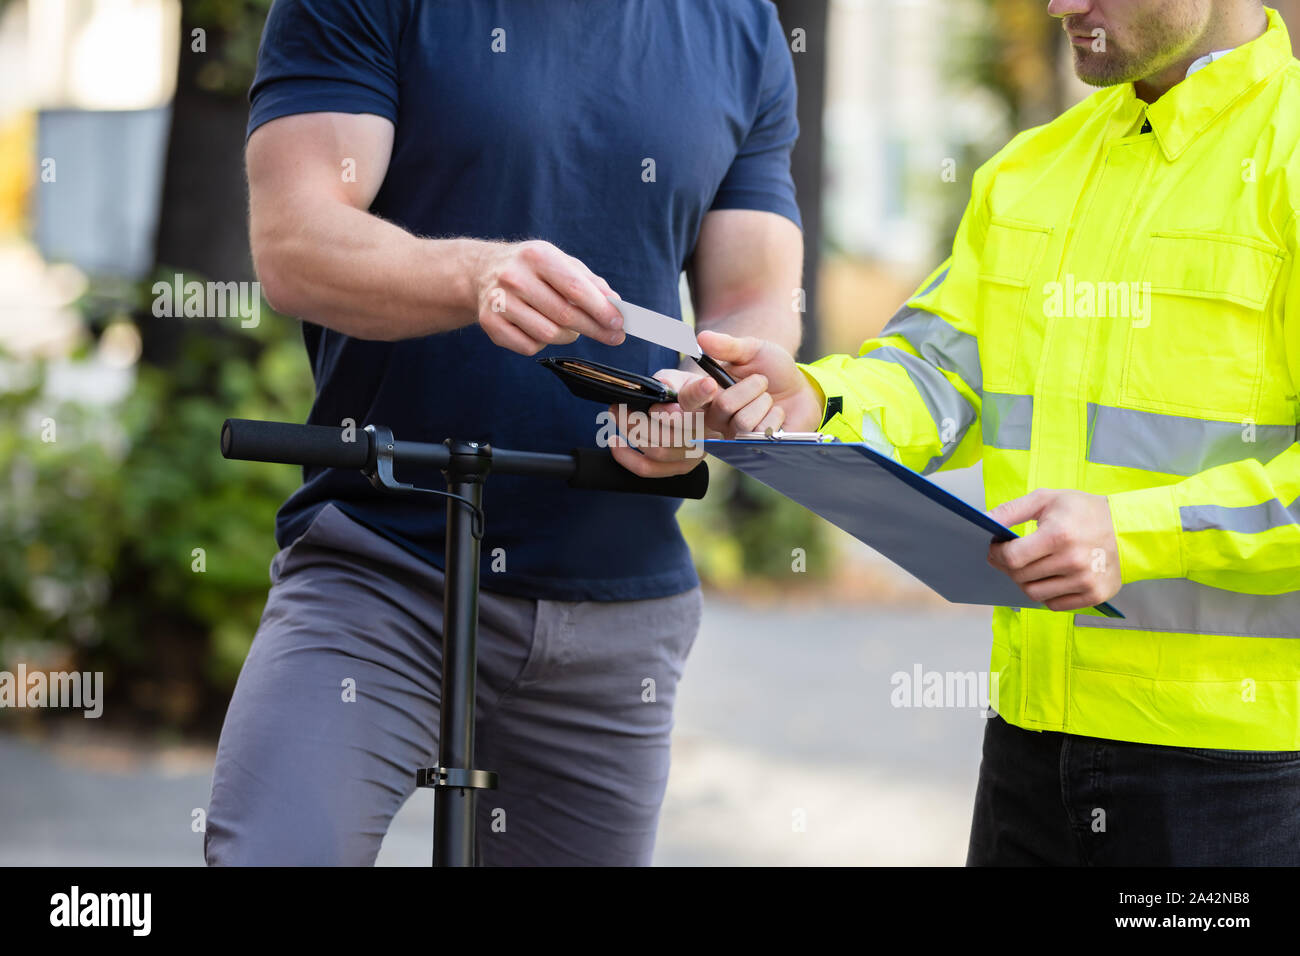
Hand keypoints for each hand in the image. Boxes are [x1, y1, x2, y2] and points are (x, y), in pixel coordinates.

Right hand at [473, 240, 624, 354]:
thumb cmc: (533, 269)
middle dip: (594, 329)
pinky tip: (542, 328)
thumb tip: (615, 303)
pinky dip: (543, 343)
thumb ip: (590, 282)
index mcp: (537, 256)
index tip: (620, 323)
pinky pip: (529, 347)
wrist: (484, 270)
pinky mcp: (490, 323)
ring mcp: (499, 301)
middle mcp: (514, 277)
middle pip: (564, 315)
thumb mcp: (561, 263)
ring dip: (568, 336)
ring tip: (571, 327)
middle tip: (614, 337)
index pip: (575, 289)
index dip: (601, 309)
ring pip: (548, 335)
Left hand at [608, 369, 718, 477]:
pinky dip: (627, 457)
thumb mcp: (680, 378)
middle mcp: (708, 433)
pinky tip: (616, 442)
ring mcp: (697, 454)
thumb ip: (670, 381)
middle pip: (671, 436)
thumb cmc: (686, 390)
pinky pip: (649, 468)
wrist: (698, 408)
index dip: (675, 410)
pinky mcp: (683, 467)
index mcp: (711, 405)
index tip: (654, 408)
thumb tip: (659, 387)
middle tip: (620, 408)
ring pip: (659, 452)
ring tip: (617, 416)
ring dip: (631, 434)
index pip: (697, 407)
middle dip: (638, 422)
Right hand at [691, 330, 823, 436]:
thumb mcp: (752, 350)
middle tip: (761, 382)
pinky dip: (775, 417)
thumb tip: (701, 337)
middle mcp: (716, 417)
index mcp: (708, 393)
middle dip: (751, 386)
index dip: (695, 393)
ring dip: (764, 402)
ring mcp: (734, 435)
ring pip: (744, 421)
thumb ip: (727, 346)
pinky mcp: (754, 447)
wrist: (801, 389)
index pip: (688, 398)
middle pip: (724, 406)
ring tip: (769, 399)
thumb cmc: (772, 370)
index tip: (710, 383)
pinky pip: (761, 433)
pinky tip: (777, 415)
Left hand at [987, 489, 1121, 611]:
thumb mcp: (1046, 499)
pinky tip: (1051, 576)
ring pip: (1034, 593)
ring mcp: (1085, 581)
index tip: (995, 549)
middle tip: (1013, 556)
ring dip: (1025, 581)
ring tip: (1033, 565)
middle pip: (1020, 576)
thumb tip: (982, 520)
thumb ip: (1011, 510)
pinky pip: (1054, 604)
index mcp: (1059, 535)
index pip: (1011, 557)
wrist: (1129, 528)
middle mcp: (1073, 561)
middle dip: (1008, 567)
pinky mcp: (1094, 595)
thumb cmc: (1083, 511)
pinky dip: (1046, 593)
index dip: (996, 554)